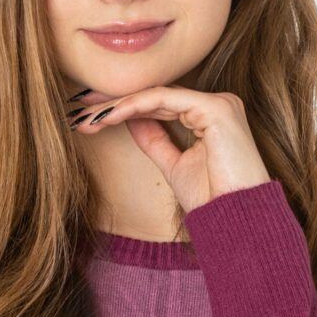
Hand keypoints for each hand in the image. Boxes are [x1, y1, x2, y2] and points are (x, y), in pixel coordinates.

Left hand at [69, 84, 270, 212]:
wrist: (237, 221)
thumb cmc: (214, 200)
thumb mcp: (174, 165)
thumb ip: (155, 140)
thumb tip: (130, 120)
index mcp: (212, 116)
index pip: (161, 104)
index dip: (124, 109)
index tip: (91, 118)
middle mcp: (218, 104)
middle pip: (156, 97)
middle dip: (115, 104)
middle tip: (80, 111)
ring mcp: (219, 103)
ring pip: (157, 95)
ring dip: (118, 105)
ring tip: (89, 116)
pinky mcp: (216, 107)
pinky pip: (164, 99)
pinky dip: (133, 106)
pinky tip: (109, 116)